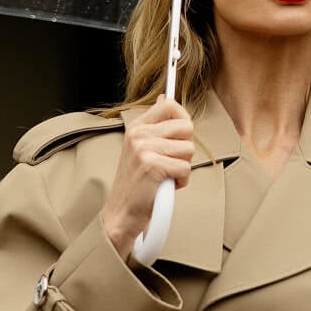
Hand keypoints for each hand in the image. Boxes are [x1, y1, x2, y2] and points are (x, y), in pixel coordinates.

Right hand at [100, 95, 193, 260]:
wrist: (121, 213)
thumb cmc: (136, 184)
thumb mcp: (140, 148)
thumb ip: (155, 125)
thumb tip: (165, 97)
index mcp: (136, 127)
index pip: (169, 104)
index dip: (183, 118)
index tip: (180, 135)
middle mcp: (139, 134)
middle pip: (186, 127)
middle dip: (185, 149)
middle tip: (170, 162)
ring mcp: (144, 149)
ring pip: (188, 150)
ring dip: (183, 168)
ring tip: (165, 176)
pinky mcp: (152, 166)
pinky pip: (185, 168)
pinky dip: (180, 182)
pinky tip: (165, 186)